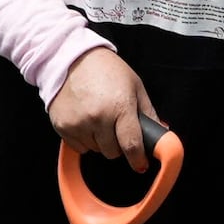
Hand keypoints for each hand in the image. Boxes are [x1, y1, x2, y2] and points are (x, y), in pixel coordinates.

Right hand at [45, 46, 157, 162]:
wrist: (71, 58)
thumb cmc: (106, 70)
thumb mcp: (135, 86)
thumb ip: (149, 113)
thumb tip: (161, 134)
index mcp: (120, 107)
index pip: (131, 145)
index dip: (138, 159)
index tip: (140, 165)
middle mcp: (98, 118)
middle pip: (112, 152)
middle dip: (117, 145)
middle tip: (115, 127)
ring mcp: (78, 123)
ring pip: (95, 150)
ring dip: (100, 141)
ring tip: (98, 118)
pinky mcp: (63, 126)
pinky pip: (79, 147)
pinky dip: (84, 139)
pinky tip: (84, 119)